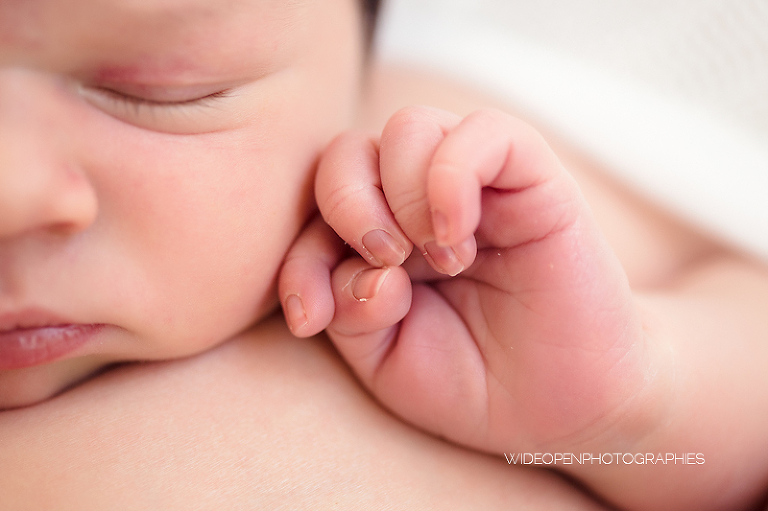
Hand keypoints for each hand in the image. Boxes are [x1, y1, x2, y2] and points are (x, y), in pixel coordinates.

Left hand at [280, 106, 650, 452]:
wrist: (559, 406)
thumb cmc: (470, 380)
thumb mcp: (383, 359)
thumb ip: (348, 310)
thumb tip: (363, 266)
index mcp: (378, 236)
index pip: (312, 210)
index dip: (297, 259)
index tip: (310, 321)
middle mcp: (418, 200)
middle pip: (349, 151)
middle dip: (347, 208)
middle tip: (387, 268)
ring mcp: (475, 185)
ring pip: (409, 127)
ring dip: (402, 195)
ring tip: (440, 260)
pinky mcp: (533, 178)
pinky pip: (483, 134)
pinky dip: (453, 178)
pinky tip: (459, 240)